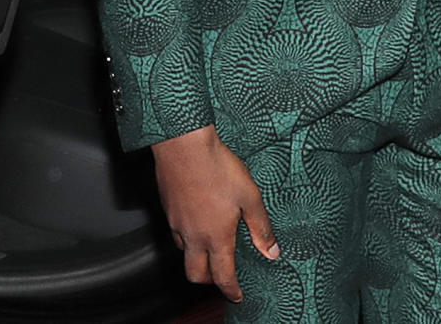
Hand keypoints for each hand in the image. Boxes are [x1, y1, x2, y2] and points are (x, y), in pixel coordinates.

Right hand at [152, 124, 278, 301]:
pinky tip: (195, 221)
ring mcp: (177, 223)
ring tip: (208, 248)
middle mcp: (193, 236)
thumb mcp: (250, 196)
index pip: (222, 276)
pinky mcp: (168, 208)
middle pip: (195, 275)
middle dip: (208, 281)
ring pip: (183, 254)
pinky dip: (184, 237)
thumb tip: (272, 251)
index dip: (231, 290)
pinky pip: (174, 233)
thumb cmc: (217, 168)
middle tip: (220, 277)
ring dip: (195, 257)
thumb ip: (261, 226)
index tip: (237, 296)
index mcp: (216, 237)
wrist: (185, 145)